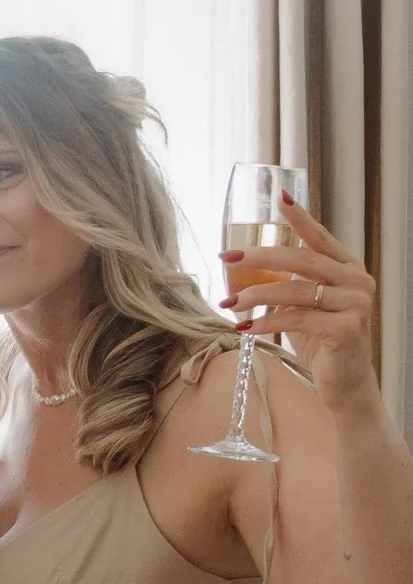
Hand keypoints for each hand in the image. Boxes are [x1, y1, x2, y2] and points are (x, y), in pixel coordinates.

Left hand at [223, 193, 377, 409]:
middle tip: (227, 257)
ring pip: (295, 290)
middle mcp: (357, 281)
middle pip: (302, 259)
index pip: (321, 238)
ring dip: (255, 295)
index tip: (280, 198)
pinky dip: (266, 322)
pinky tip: (245, 327)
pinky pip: (297, 318)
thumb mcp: (306, 308)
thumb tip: (245, 268)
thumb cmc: (323, 344)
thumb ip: (291, 285)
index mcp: (348, 270)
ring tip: (228, 303)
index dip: (300, 218)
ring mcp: (355, 304)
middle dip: (260, 256)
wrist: (345, 385)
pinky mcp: (346, 328)